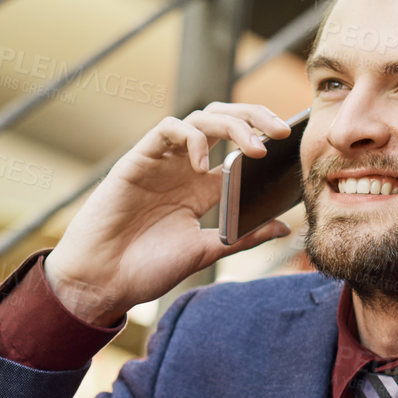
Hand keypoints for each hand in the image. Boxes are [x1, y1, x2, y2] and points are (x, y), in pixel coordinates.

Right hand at [43, 102, 297, 325]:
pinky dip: (191, 138)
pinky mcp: (139, 159)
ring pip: (200, 119)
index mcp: (202, 187)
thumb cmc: (147, 268)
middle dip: (255, 118)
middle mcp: (184, 168)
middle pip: (223, 122)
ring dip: (232, 125)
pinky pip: (168, 129)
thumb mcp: (206, 251)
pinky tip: (203, 165)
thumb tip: (283, 228)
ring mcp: (162, 161)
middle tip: (281, 131)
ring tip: (253, 147)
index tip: (293, 144)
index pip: (238, 148)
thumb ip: (242, 236)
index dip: (264, 138)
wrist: (104, 280)